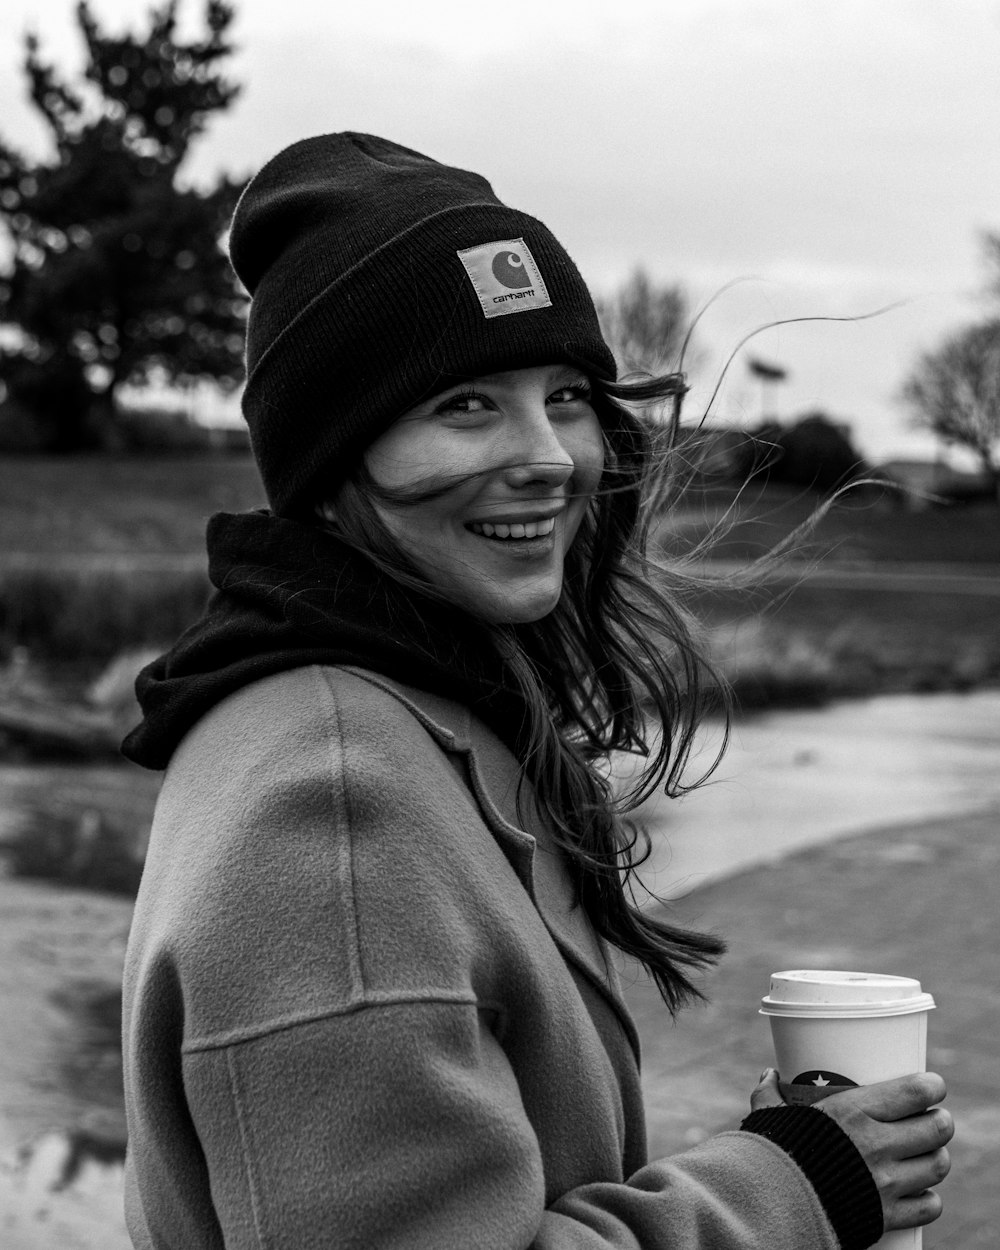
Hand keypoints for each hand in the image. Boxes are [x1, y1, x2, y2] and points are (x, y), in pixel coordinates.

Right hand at [750, 1069, 952, 1231]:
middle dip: (939, 1121)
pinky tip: (916, 1190)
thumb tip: (768, 1074)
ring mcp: (886, 1182)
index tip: (931, 1086)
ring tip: (926, 1152)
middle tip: (929, 1119)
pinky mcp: (886, 1216)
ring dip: (936, 1157)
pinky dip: (928, 1198)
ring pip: (938, 1165)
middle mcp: (877, 1144)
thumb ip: (770, 1095)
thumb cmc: (772, 1152)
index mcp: (853, 1111)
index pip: (916, 1092)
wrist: (772, 1207)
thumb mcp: (770, 1116)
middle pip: (938, 1128)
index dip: (932, 1087)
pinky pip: (930, 1206)